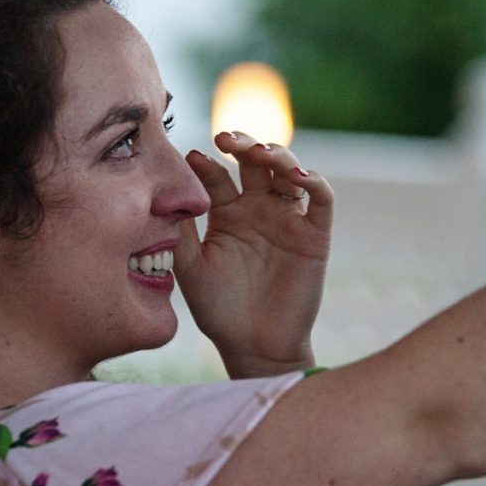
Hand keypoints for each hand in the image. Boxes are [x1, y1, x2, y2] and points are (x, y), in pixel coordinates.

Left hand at [174, 132, 332, 378]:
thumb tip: (164, 194)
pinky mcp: (314, 235)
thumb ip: (180, 232)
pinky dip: (315, 182)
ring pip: (288, 172)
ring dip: (278, 155)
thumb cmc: (219, 310)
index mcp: (227, 213)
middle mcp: (258, 210)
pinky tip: (299, 177)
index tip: (192, 158)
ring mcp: (287, 219)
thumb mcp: (190, 267)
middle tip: (226, 139)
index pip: (218, 175)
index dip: (206, 163)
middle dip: (243, 144)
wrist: (253, 347)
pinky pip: (321, 200)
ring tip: (261, 153)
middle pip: (255, 162)